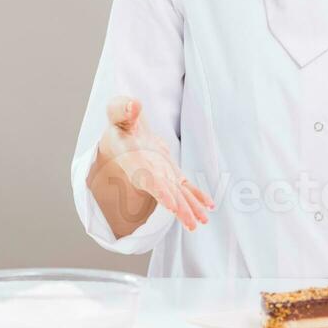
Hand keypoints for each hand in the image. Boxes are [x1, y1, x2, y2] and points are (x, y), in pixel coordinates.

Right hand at [99, 96, 214, 231]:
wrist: (122, 135)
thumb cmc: (119, 123)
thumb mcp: (118, 112)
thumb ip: (124, 109)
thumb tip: (134, 105)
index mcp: (135, 160)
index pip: (148, 179)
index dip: (159, 191)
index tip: (170, 204)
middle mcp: (148, 172)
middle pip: (165, 192)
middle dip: (179, 207)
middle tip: (192, 223)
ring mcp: (161, 174)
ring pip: (177, 193)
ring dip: (189, 208)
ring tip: (203, 221)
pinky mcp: (170, 172)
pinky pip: (184, 186)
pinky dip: (196, 196)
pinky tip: (209, 206)